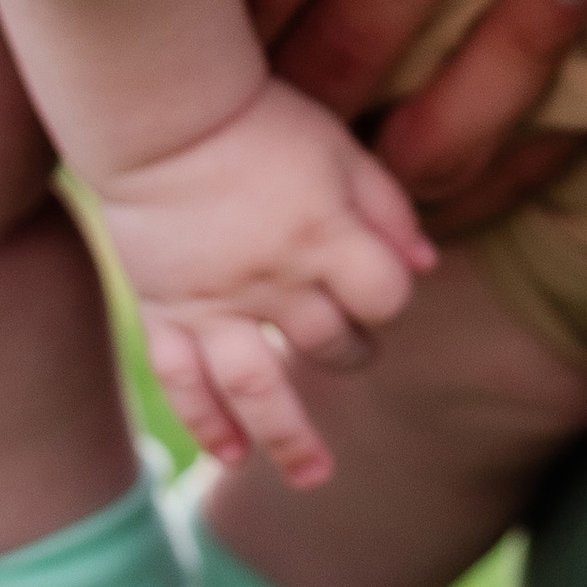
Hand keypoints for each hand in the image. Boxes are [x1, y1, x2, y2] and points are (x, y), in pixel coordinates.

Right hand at [100, 77, 437, 486]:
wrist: (158, 111)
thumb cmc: (256, 118)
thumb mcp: (336, 145)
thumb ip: (385, 205)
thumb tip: (428, 264)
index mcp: (324, 234)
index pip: (385, 298)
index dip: (391, 298)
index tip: (379, 283)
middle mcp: (274, 280)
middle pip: (332, 345)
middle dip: (352, 353)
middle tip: (351, 345)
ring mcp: (215, 303)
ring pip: (257, 389)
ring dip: (290, 438)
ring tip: (316, 476)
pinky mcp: (166, 310)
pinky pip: (184, 381)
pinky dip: (207, 422)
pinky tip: (233, 453)